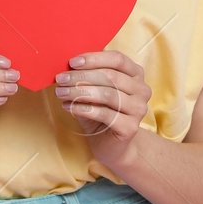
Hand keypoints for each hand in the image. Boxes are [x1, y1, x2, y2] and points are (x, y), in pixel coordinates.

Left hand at [54, 50, 150, 169]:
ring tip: (61, 93)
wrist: (111, 144)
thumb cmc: (102, 112)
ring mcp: (138, 109)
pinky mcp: (130, 127)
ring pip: (107, 94)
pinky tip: (68, 107)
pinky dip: (83, 109)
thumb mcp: (95, 89)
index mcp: (136, 74)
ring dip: (79, 92)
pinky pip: (104, 114)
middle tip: (61, 79)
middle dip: (82, 76)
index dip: (94, 59)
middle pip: (111, 76)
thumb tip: (68, 68)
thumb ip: (88, 77)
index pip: (117, 59)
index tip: (72, 62)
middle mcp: (142, 90)